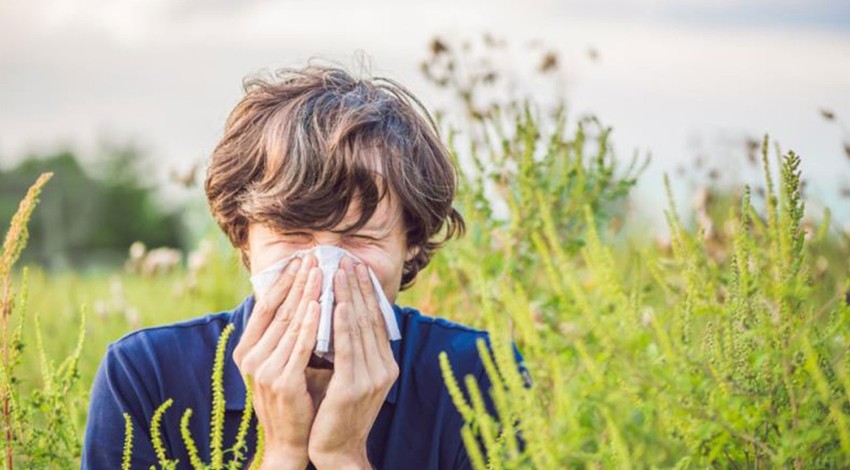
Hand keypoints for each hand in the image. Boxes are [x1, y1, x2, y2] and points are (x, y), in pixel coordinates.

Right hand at [233, 254, 322, 469]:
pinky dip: (311, 323)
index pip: (266, 307)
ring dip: (308, 294)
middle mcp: (251, 358)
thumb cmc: (292, 399)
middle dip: (298, 282)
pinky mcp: (282, 381)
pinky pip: (300, 345)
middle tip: (314, 257)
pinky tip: (321, 304)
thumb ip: (286, 337)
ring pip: (291, 323)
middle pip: (279, 310)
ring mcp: (264, 370)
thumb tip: (303, 301)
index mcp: (248, 351)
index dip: (283, 282)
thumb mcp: (281, 363)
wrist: (289, 441)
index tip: (299, 260)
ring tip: (321, 272)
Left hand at [308, 257, 398, 468]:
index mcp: (385, 365)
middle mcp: (384, 368)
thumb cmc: (337, 414)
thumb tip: (343, 317)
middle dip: (360, 288)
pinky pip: (348, 349)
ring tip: (342, 272)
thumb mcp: (350, 377)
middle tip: (349, 260)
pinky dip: (344, 324)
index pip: (376, 321)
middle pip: (371, 319)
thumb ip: (351, 351)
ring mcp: (371, 378)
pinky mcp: (353, 387)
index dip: (367, 293)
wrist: (337, 451)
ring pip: (360, 329)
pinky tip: (340, 304)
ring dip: (351, 297)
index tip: (358, 268)